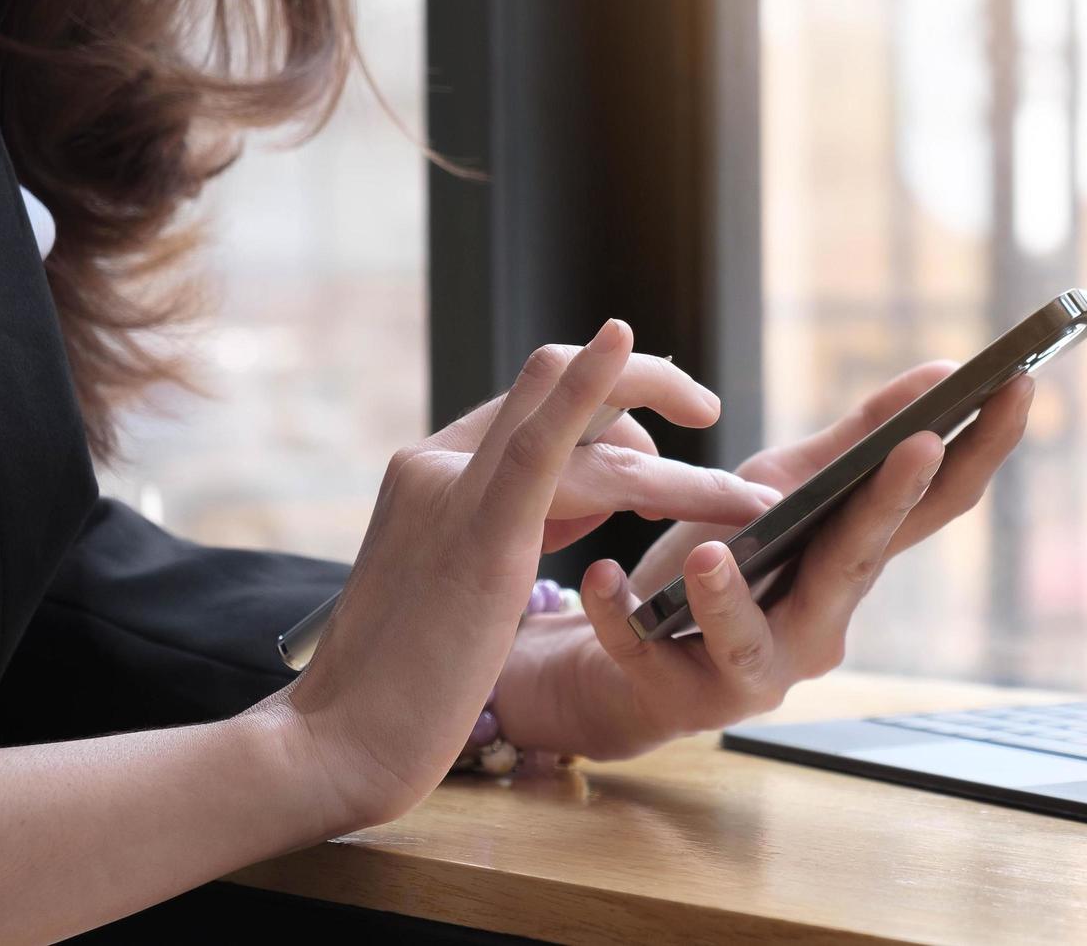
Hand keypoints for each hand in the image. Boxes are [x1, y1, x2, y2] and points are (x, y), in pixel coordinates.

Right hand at [270, 320, 774, 827]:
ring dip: (680, 463)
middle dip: (646, 384)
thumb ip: (505, 533)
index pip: (532, 407)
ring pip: (583, 426)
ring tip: (750, 503)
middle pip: (553, 381)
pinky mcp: (479, 532)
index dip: (606, 415)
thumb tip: (575, 509)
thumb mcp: (454, 586)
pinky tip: (626, 344)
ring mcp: (452, 490)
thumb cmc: (400, 686)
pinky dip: (590, 384)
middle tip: (707, 408)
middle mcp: (437, 464)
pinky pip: (543, 438)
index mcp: (431, 475)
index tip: (655, 456)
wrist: (336, 741)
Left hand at [493, 364, 1034, 759]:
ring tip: (713, 555)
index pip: (937, 509)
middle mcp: (821, 627)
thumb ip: (857, 442)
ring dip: (731, 599)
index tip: (1021, 384)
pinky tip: (603, 578)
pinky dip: (623, 616)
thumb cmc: (722, 569)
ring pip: (752, 644)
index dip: (983, 450)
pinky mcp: (679, 697)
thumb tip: (943, 373)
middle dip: (888, 504)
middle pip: (858, 566)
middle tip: (917, 444)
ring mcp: (753, 672)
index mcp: (852, 567)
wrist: (629, 661)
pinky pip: (646, 654)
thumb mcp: (782, 493)